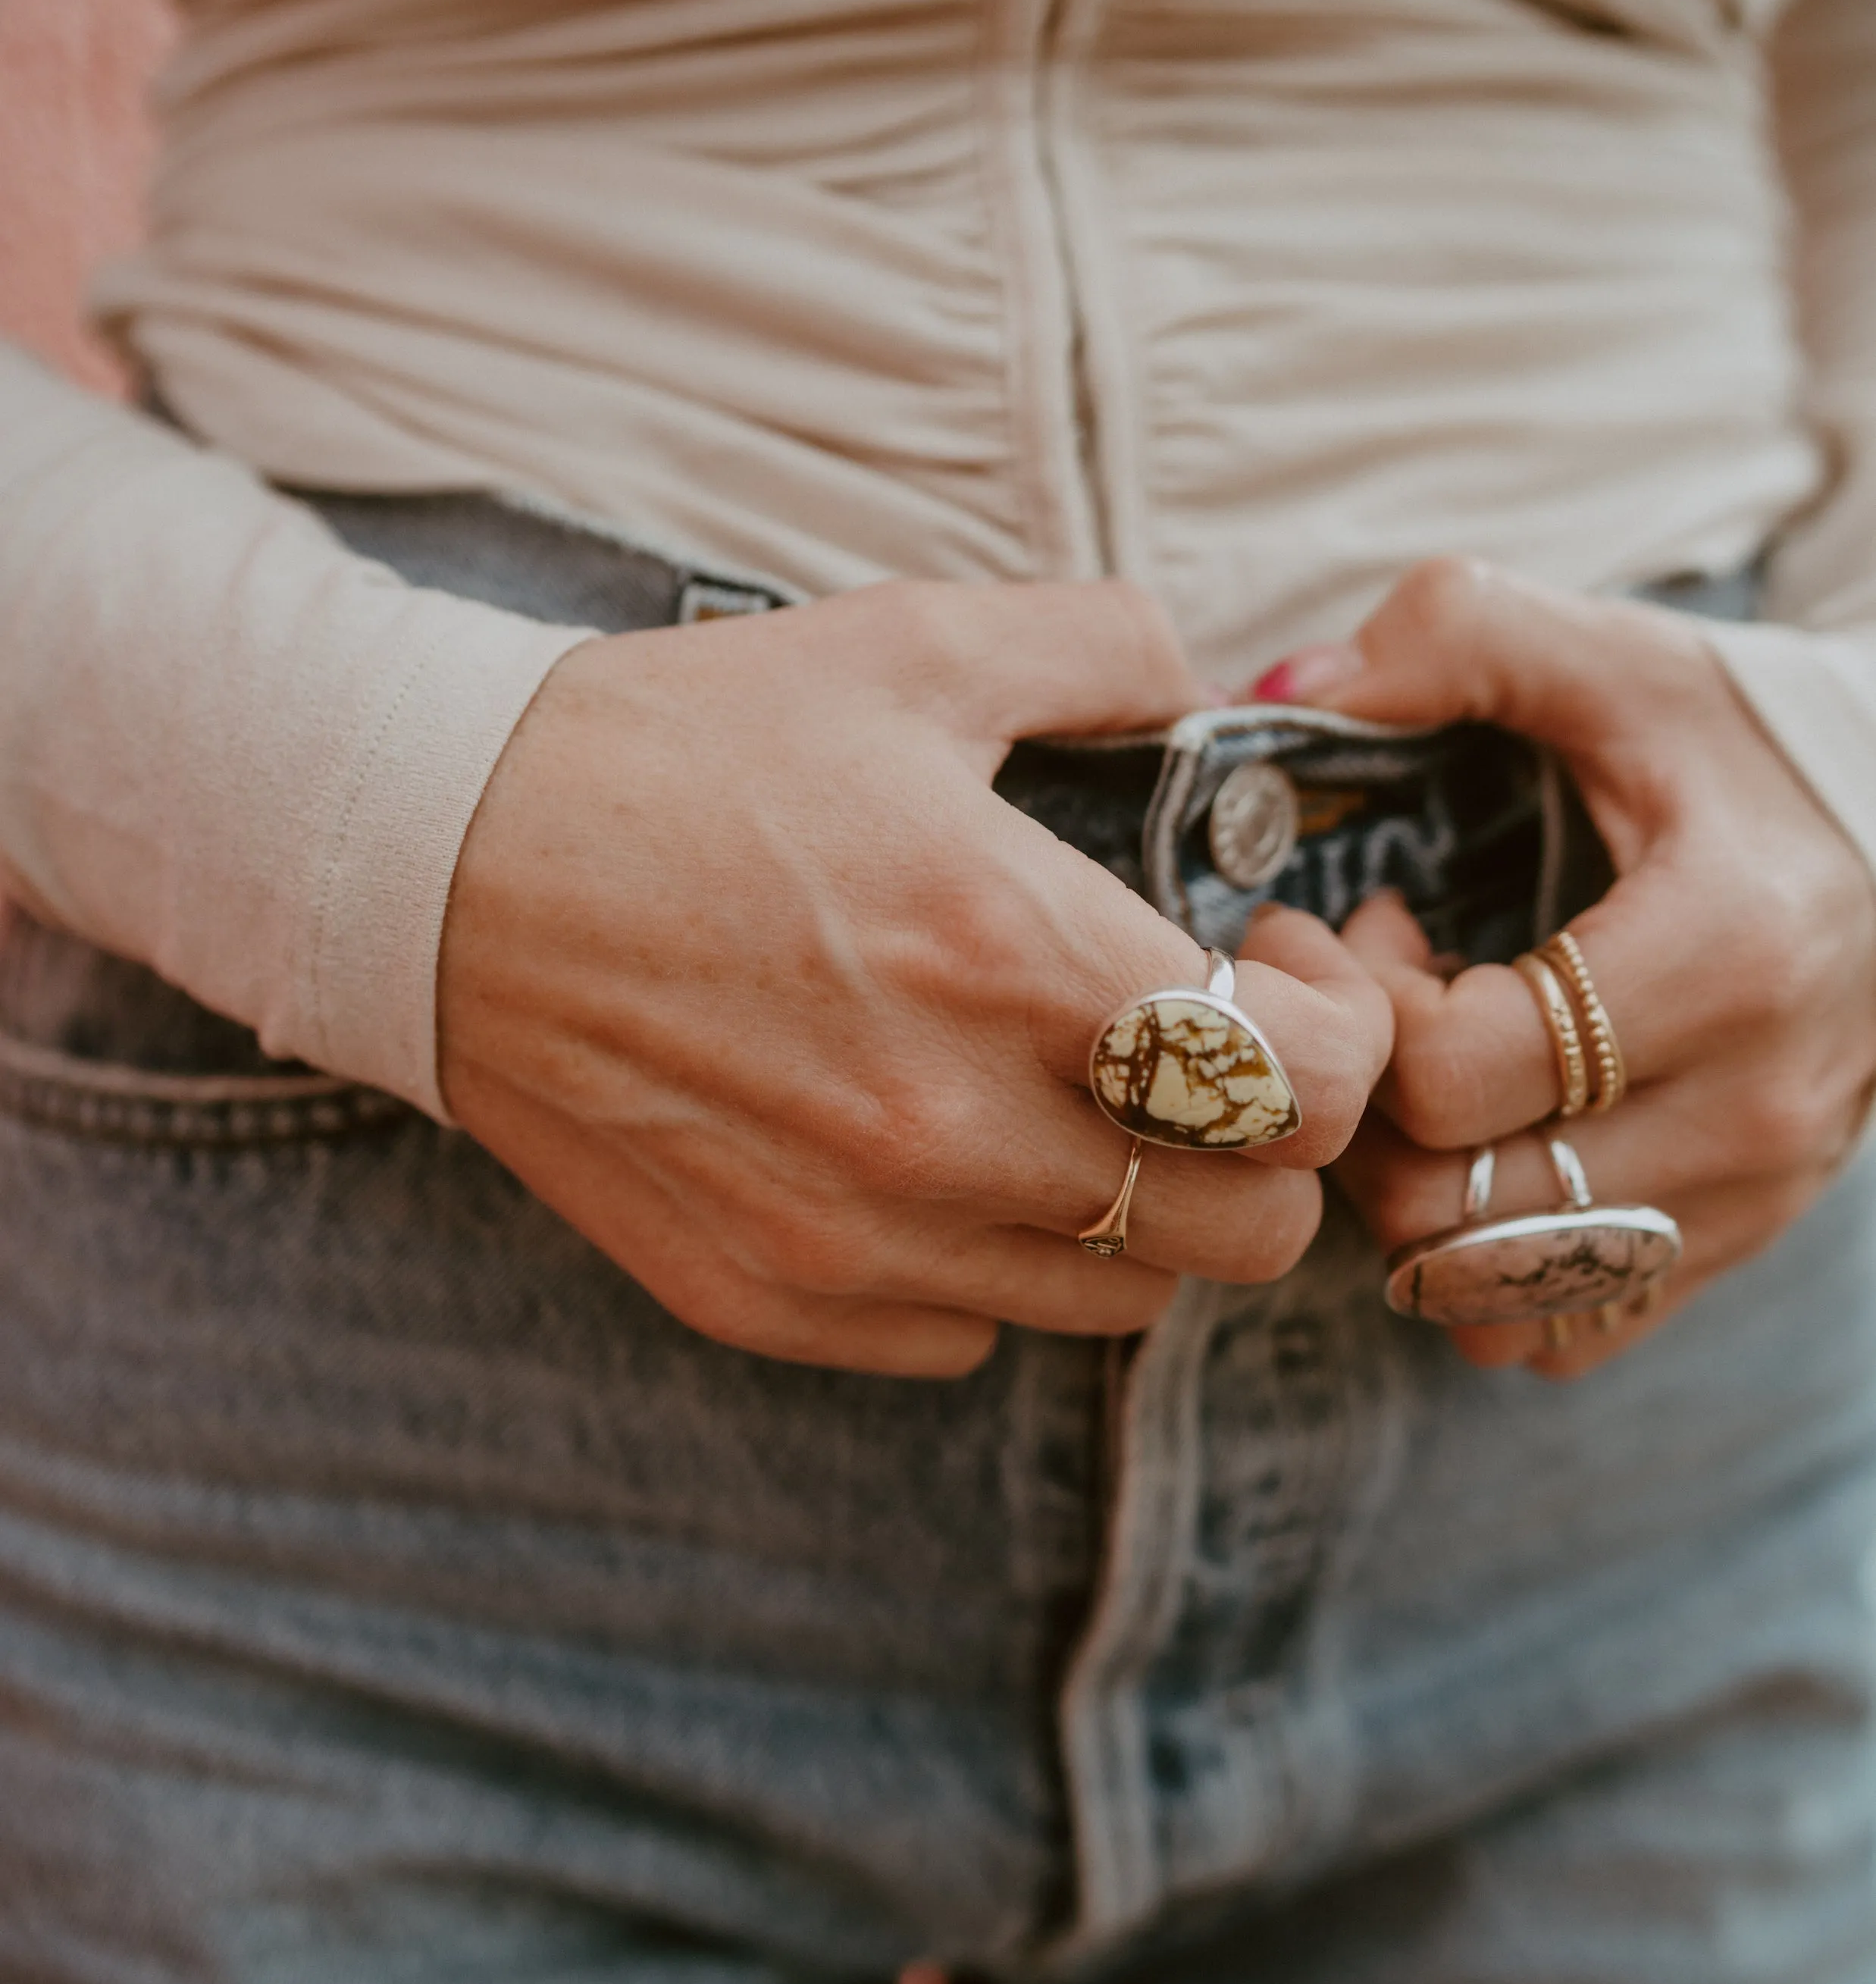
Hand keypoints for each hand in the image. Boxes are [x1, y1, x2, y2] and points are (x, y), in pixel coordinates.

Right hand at [438, 580, 1391, 1375]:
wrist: (441, 867)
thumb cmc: (677, 751)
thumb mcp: (904, 646)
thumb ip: (1101, 646)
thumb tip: (1206, 679)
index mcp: (1012, 955)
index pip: (1307, 1086)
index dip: (1342, 1034)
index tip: (1273, 967)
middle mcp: (952, 1127)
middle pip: (1247, 1232)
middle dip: (1268, 1145)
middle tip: (1207, 1055)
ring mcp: (858, 1236)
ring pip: (1120, 1304)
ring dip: (1138, 1212)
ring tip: (1074, 1106)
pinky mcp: (772, 1298)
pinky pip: (967, 1336)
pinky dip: (994, 1267)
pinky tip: (942, 1160)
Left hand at [1254, 559, 1875, 1378]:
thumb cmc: (1754, 742)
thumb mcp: (1620, 653)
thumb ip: (1454, 635)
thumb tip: (1290, 686)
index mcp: (1725, 959)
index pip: (1452, 1077)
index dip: (1364, 1005)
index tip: (1373, 922)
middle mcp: (1750, 1110)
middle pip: (1447, 1209)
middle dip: (1366, 1111)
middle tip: (1387, 1007)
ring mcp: (1751, 1197)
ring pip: (1487, 1291)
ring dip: (1412, 1198)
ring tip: (1436, 1081)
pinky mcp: (1737, 1244)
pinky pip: (1557, 1330)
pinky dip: (1485, 1264)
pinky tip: (1494, 1150)